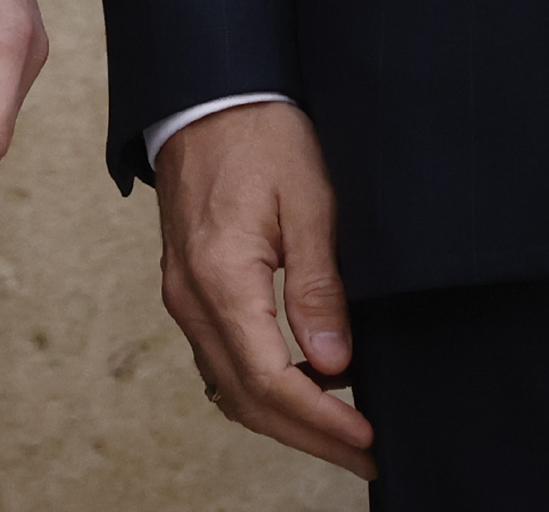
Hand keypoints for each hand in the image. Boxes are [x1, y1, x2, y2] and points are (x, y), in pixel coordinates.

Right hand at [155, 99, 373, 476]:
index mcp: (220, 279)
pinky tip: (300, 386)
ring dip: (284, 419)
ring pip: (228, 387)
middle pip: (246, 399)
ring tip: (341, 432)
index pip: (271, 380)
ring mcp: (181, 296)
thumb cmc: (261, 135)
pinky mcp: (186, 288)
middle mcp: (190, 299)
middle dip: (308, 437)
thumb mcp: (308, 202)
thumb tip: (333, 363)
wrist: (206, 93)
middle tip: (364, 454)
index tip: (367, 437)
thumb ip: (317, 286)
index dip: (322, 419)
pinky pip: (217, 360)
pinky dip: (258, 389)